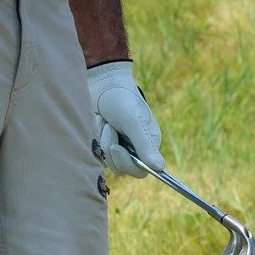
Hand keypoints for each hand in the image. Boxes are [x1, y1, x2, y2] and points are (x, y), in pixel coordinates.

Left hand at [88, 60, 163, 178]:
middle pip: (122, 168)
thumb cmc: (122, 99)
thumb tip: (159, 168)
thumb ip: (145, 145)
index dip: (127, 163)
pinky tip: (98, 123)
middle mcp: (135, 149)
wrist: (101, 84)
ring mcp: (119, 148)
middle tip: (109, 127)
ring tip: (104, 122)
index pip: (141, 170)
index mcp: (149, 144)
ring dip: (102, 140)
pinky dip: (94, 139)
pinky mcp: (103, 146)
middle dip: (111, 147)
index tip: (115, 147)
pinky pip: (97, 154)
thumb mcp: (134, 121)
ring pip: (107, 161)